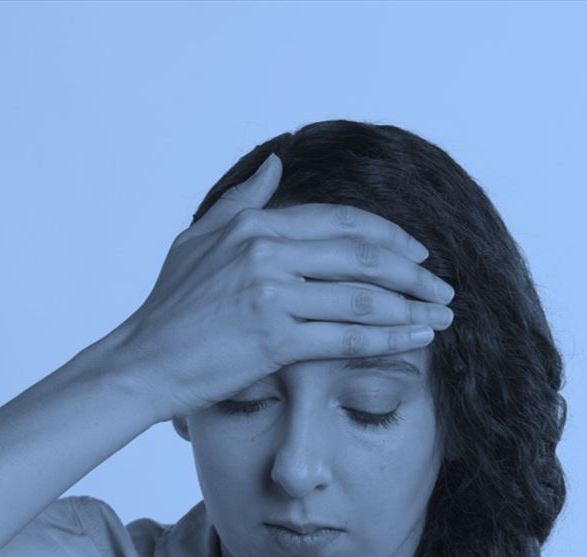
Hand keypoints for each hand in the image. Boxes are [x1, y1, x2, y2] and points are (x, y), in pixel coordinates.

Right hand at [108, 151, 456, 423]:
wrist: (142, 363)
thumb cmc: (168, 310)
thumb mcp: (197, 240)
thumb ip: (243, 201)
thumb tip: (278, 163)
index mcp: (254, 225)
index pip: (340, 221)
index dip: (389, 236)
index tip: (418, 254)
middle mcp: (266, 253)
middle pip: (362, 255)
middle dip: (414, 273)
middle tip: (443, 289)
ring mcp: (271, 295)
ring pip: (363, 297)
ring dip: (412, 307)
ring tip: (441, 316)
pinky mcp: (274, 339)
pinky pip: (348, 337)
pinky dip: (390, 338)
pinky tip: (417, 340)